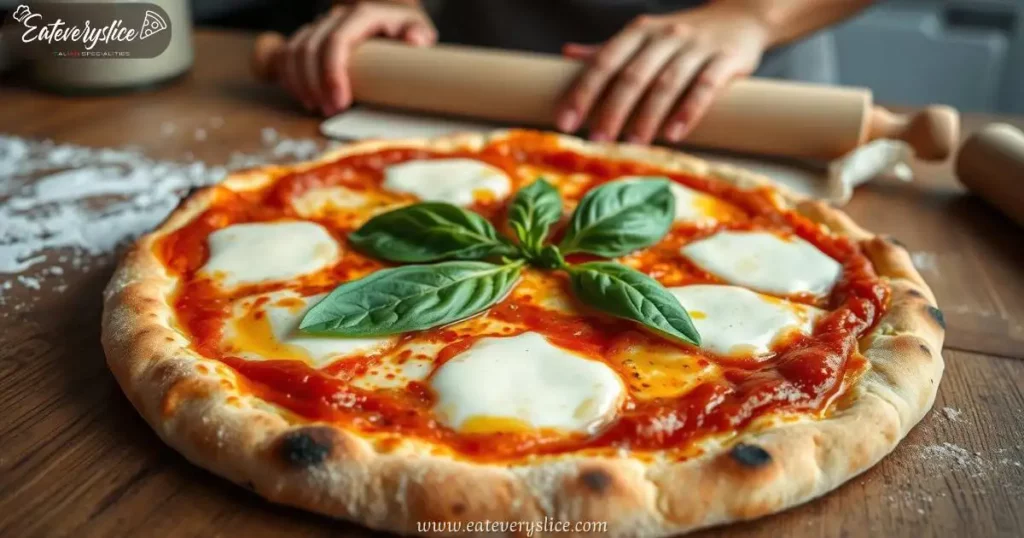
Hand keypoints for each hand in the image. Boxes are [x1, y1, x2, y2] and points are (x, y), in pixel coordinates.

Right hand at [277, 1, 435, 115]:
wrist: (389, 20)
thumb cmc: (403, 30)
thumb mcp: (417, 28)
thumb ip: (419, 33)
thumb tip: (415, 40)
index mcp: (362, 15)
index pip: (336, 41)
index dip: (332, 73)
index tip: (340, 103)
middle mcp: (336, 17)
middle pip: (310, 49)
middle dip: (316, 85)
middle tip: (331, 112)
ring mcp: (319, 27)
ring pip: (293, 52)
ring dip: (300, 85)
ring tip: (318, 108)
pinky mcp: (309, 38)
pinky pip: (286, 55)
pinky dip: (289, 78)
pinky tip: (302, 97)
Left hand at [555, 5, 768, 143]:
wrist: (741, 17)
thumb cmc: (683, 35)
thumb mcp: (645, 36)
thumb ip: (609, 50)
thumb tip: (566, 55)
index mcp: (639, 31)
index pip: (605, 62)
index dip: (582, 92)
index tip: (564, 122)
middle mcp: (665, 36)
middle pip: (633, 75)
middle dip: (611, 110)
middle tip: (597, 141)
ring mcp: (697, 46)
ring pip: (667, 83)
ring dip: (648, 117)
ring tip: (633, 145)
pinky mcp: (726, 59)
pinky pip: (706, 86)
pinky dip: (689, 111)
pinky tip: (674, 135)